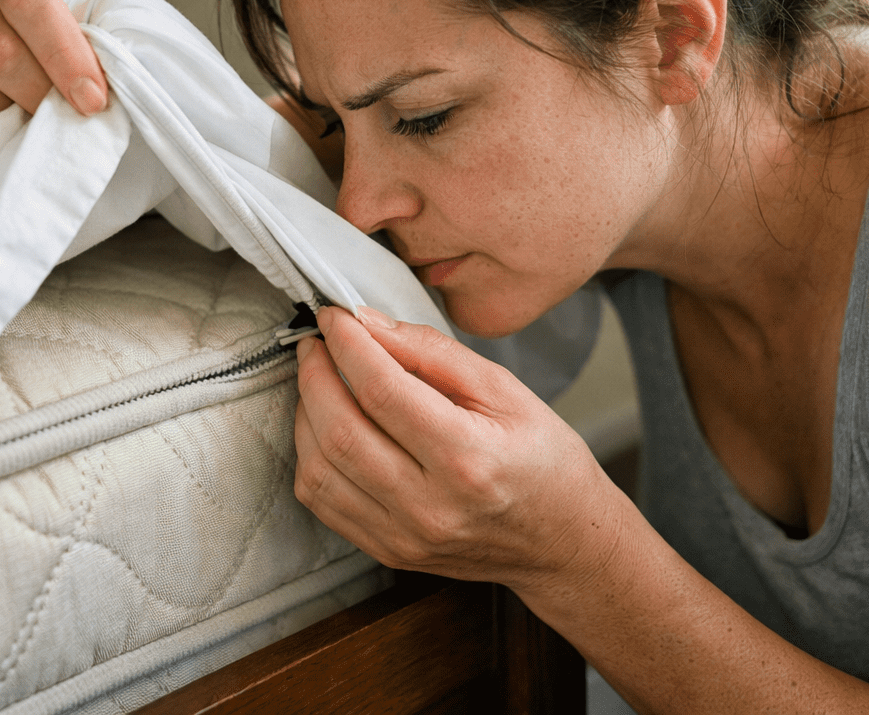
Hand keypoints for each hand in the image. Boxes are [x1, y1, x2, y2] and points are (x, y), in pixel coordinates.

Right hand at [0, 0, 107, 144]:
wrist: (22, 49)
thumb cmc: (61, 38)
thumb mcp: (85, 24)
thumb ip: (92, 44)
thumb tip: (94, 91)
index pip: (28, 1)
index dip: (63, 56)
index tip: (92, 100)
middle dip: (41, 97)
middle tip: (66, 117)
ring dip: (11, 120)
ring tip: (31, 117)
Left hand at [293, 306, 623, 593]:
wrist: (563, 540)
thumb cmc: (544, 460)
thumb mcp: (505, 389)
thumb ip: (432, 352)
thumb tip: (368, 323)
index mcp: (467, 458)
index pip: (382, 390)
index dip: (348, 344)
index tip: (335, 317)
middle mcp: (430, 506)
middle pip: (340, 431)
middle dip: (314, 374)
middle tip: (317, 342)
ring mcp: (404, 536)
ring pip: (319, 470)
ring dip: (305, 414)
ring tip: (319, 380)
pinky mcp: (388, 551)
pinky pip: (322, 503)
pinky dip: (311, 456)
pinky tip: (325, 426)